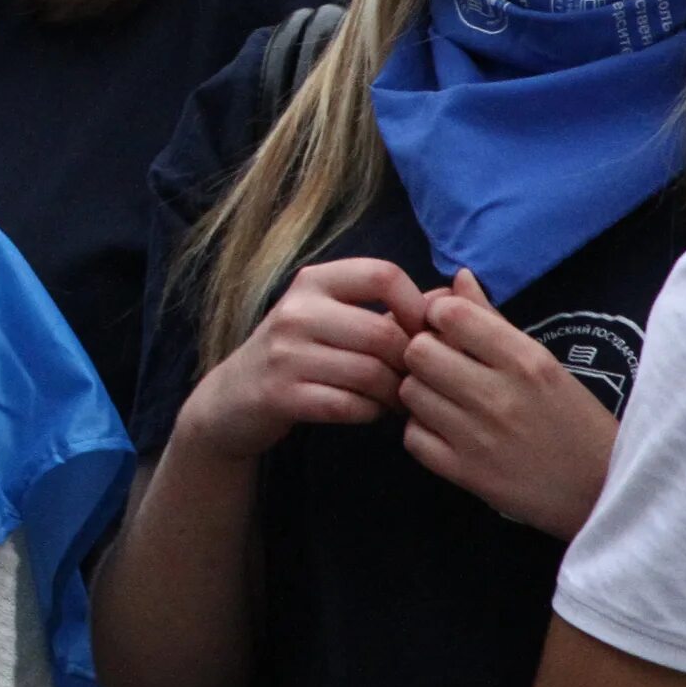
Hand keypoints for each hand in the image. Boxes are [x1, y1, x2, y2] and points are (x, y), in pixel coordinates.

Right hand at [175, 258, 427, 463]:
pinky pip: (349, 405)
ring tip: (397, 398)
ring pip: (370, 373)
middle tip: (417, 380)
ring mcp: (285, 354)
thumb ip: (387, 306)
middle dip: (410, 363)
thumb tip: (452, 296)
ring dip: (394, 393)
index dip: (416, 304)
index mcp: (313, 281)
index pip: (382, 274)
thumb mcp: (331, 316)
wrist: (232, 398)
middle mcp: (296, 311)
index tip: (424, 333)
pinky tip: (370, 411)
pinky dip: (370, 412)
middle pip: (383, 332)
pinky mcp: (281, 394)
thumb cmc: (297, 353)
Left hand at [397, 270, 619, 538]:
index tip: (447, 328)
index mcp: (525, 361)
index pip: (450, 314)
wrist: (602, 491)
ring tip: (444, 399)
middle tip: (440, 365)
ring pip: (410, 392)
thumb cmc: (573, 420)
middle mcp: (500, 396)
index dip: (438, 315)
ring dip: (420, 391)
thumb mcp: (544, 363)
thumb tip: (458, 277)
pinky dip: (421, 431)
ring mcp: (480, 438)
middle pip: (418, 351)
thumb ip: (494, 320)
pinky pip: (412, 437)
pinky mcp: (467, 474)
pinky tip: (443, 430)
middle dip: (423, 352)